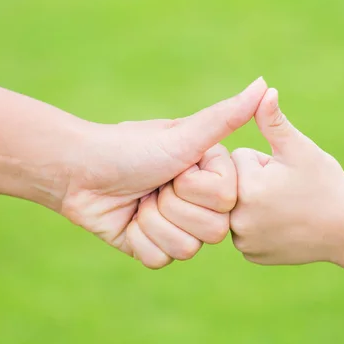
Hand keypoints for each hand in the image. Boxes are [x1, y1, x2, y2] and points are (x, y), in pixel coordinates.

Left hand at [60, 78, 266, 258]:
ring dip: (153, 223)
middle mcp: (200, 204)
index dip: (196, 189)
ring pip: (187, 250)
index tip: (175, 169)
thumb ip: (228, 115)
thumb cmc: (132, 146)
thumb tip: (264, 82)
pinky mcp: (153, 247)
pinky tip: (128, 220)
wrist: (80, 171)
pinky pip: (160, 260)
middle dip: (172, 207)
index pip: (227, 202)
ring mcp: (177, 227)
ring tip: (139, 202)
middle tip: (154, 186)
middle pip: (212, 232)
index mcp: (212, 178)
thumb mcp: (185, 134)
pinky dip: (138, 240)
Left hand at [230, 88, 343, 265]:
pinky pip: (244, 229)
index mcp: (247, 188)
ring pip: (237, 206)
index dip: (263, 161)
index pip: (238, 158)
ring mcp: (243, 242)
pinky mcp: (250, 255)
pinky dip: (259, 225)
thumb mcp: (300, 149)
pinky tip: (282, 224)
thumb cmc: (327, 184)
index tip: (284, 174)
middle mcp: (237, 219)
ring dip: (254, 202)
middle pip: (234, 183)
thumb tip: (262, 88)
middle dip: (255, 180)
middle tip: (286, 191)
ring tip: (285, 206)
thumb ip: (273, 121)